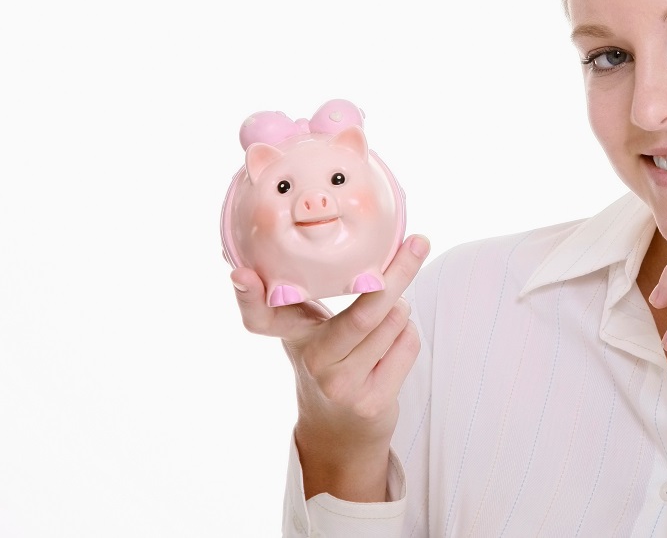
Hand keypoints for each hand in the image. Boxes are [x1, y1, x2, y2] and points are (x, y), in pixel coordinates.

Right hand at [232, 234, 429, 499]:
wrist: (340, 430)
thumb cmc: (328, 361)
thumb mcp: (305, 329)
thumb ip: (301, 295)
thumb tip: (274, 250)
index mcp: (292, 337)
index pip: (260, 318)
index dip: (247, 296)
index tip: (241, 273)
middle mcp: (312, 363)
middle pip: (364, 313)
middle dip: (399, 274)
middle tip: (419, 242)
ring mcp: (342, 386)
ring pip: (394, 324)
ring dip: (402, 308)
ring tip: (387, 314)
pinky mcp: (371, 403)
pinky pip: (407, 345)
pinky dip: (408, 333)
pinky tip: (392, 343)